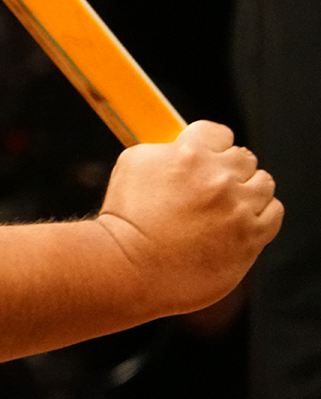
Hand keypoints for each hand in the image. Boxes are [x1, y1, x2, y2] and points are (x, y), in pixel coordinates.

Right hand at [97, 120, 281, 316]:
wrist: (128, 266)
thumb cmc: (125, 219)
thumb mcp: (132, 164)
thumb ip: (164, 149)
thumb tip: (183, 144)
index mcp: (188, 153)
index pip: (218, 132)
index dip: (209, 145)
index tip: (204, 158)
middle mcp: (217, 177)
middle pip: (243, 157)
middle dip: (228, 169)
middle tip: (209, 188)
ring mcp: (237, 207)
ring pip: (263, 183)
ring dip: (247, 191)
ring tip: (225, 207)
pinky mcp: (251, 236)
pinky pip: (274, 212)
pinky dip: (260, 214)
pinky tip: (239, 221)